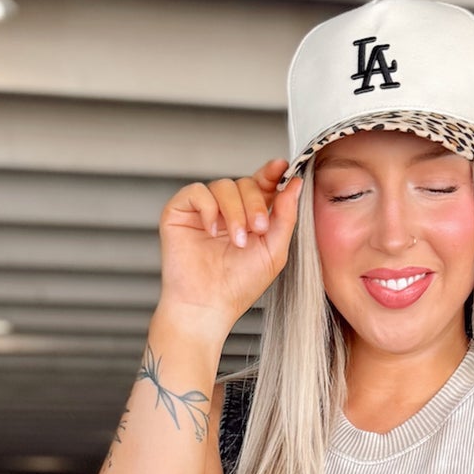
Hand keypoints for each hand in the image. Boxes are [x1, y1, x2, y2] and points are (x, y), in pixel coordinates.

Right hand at [158, 155, 303, 337]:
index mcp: (250, 216)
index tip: (282, 167)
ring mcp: (203, 210)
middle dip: (255, 203)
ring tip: (236, 240)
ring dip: (234, 212)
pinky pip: (197, 191)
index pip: (261, 185)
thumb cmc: (239, 286)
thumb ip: (285, 216)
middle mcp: (226, 210)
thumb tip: (294, 183)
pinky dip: (208, 209)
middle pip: (245, 183)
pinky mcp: (179, 211)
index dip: (271, 173)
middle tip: (258, 229)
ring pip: (223, 186)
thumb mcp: (274, 251)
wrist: (208, 306)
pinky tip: (212, 232)